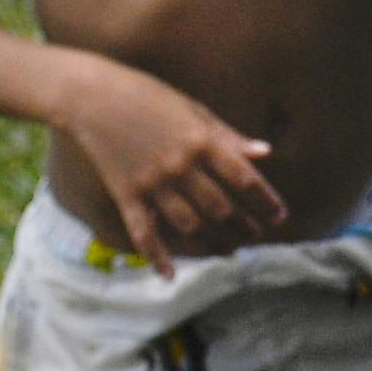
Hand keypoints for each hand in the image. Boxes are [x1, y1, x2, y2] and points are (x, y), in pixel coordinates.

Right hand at [60, 59, 283, 261]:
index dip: (265, 201)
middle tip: (255, 237)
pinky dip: (157, 256)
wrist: (91, 95)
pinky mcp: (126, 193)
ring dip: (213, 243)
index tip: (280, 217)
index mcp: (202, 141)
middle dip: (242, 227)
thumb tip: (265, 153)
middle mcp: (181, 166)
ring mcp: (152, 183)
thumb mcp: (192, 108)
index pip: (244, 179)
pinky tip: (169, 274)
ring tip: (228, 251)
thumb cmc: (146, 95)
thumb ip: (228, 135)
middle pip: (221, 208)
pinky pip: (144, 232)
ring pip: (190, 225)